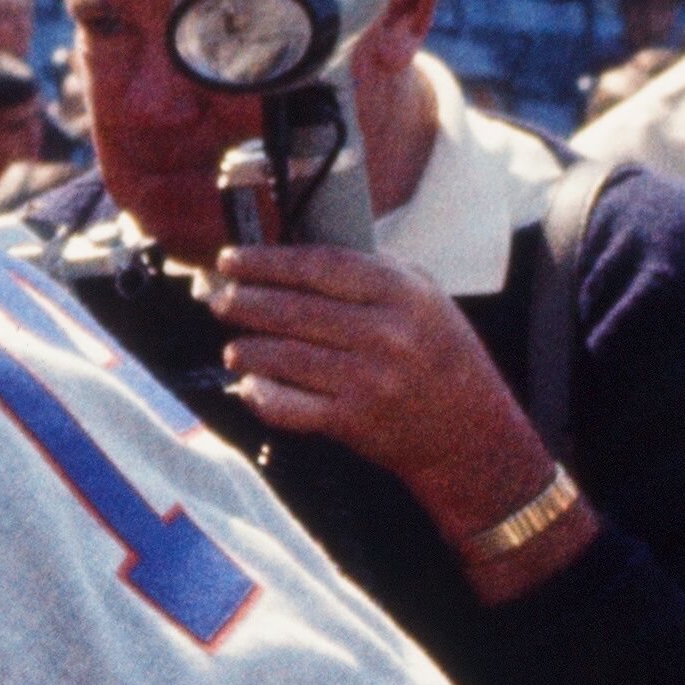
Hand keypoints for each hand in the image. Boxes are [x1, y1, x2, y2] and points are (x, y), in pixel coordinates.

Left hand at [204, 237, 562, 534]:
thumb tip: (294, 256)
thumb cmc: (437, 353)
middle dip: (245, 302)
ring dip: (249, 349)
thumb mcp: (422, 298)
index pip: (319, 267)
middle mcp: (385, 333)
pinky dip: (262, 396)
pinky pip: (291, 406)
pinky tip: (247, 385)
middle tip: (216, 299)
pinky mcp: (353, 420)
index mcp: (401, 293)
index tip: (231, 259)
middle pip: (295, 311)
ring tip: (234, 346)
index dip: (267, 261)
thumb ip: (369, 274)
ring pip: (286, 357)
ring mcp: (368, 379)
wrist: (468, 428)